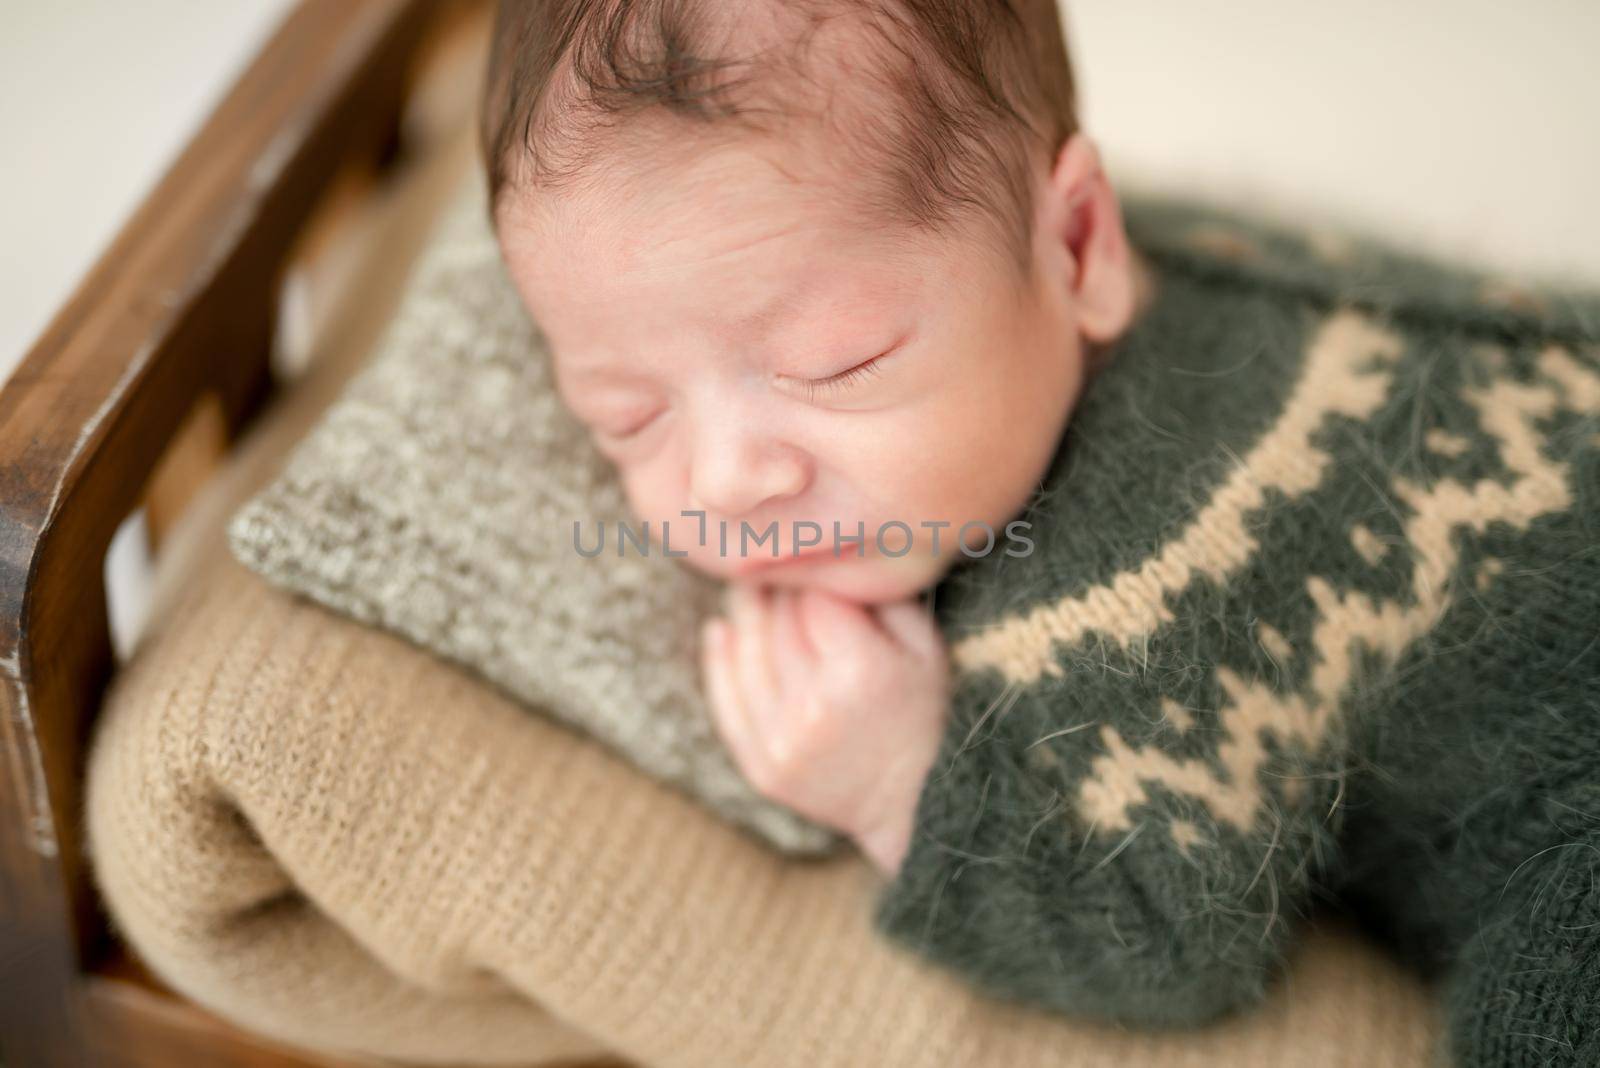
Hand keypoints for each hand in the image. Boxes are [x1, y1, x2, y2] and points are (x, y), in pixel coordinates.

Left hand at [700, 584, 949, 874]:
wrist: (914, 804)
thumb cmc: (924, 713)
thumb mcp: (926, 647)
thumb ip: (881, 598)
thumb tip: (831, 558)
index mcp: (859, 670)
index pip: (813, 596)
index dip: (810, 575)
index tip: (809, 564)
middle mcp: (813, 706)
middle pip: (775, 620)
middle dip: (778, 590)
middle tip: (775, 567)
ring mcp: (781, 741)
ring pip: (745, 652)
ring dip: (744, 614)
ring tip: (748, 590)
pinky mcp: (760, 767)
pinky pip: (726, 701)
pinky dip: (719, 660)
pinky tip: (720, 629)